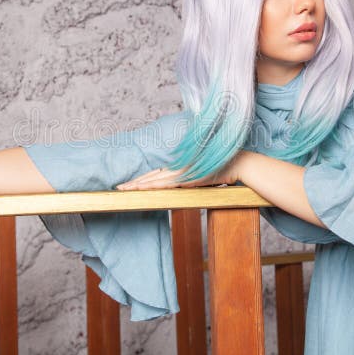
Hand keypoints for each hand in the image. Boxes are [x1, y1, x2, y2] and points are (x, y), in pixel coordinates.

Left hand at [116, 152, 246, 190]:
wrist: (236, 164)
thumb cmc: (220, 171)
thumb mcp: (201, 177)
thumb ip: (190, 180)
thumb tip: (182, 185)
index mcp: (178, 169)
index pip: (154, 175)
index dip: (140, 180)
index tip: (127, 185)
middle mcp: (177, 169)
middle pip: (151, 177)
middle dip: (133, 183)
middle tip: (117, 188)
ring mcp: (183, 173)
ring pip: (156, 180)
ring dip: (140, 185)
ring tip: (126, 190)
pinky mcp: (189, 177)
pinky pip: (170, 183)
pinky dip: (157, 186)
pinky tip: (147, 189)